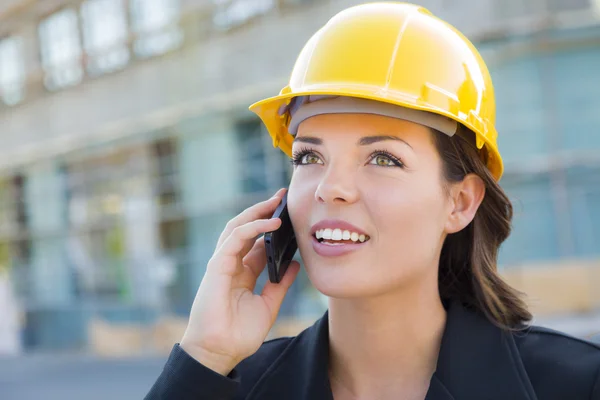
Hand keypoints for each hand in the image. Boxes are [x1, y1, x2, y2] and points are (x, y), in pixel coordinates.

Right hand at [180, 188, 300, 375]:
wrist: (219, 352)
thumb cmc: (239, 334)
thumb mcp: (268, 305)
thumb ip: (280, 284)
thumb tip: (294, 264)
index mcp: (242, 272)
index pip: (257, 242)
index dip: (272, 227)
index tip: (290, 214)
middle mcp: (231, 264)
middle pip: (246, 229)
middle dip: (263, 211)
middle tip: (283, 197)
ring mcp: (222, 263)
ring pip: (238, 227)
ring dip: (257, 212)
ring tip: (277, 201)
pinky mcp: (217, 266)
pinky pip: (235, 239)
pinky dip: (252, 227)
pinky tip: (271, 223)